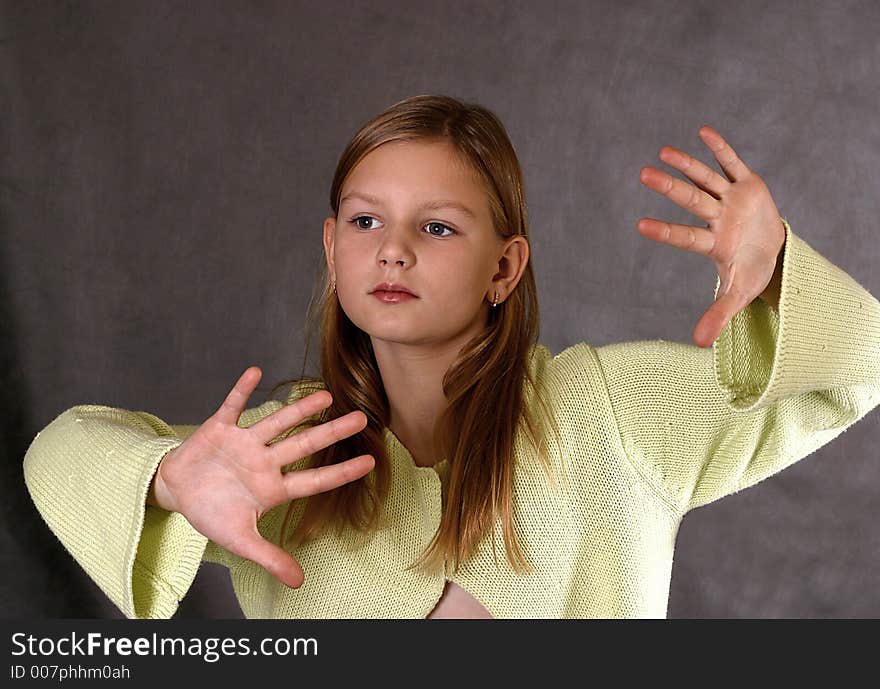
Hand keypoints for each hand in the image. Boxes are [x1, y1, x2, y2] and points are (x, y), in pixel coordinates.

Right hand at [151, 366, 373, 588]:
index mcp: (273, 488)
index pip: (314, 480)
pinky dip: (242, 390)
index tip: (370, 462)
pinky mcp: (220, 428)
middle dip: (332, 432)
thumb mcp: (240, 540)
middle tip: (363, 419)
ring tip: (325, 395)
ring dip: (298, 409)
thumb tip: (298, 583)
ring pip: (276, 422)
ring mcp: (244, 443)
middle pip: (304, 444)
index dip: (341, 472)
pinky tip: (256, 372)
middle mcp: (265, 461)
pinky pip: (232, 406)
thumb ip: (270, 557)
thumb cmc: (212, 513)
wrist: (176, 491)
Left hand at [637, 126, 785, 347]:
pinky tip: (702, 131)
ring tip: (663, 152)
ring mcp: (731, 200)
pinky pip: (732, 163)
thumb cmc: (751, 272)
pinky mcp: (748, 185)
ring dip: (687, 164)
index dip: (666, 231)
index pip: (686, 237)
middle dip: (670, 187)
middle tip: (643, 174)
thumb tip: (698, 345)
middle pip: (691, 200)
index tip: (639, 225)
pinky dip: (720, 148)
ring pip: (706, 179)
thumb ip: (718, 314)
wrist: (775, 251)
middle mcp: (717, 218)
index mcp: (714, 244)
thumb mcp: (740, 294)